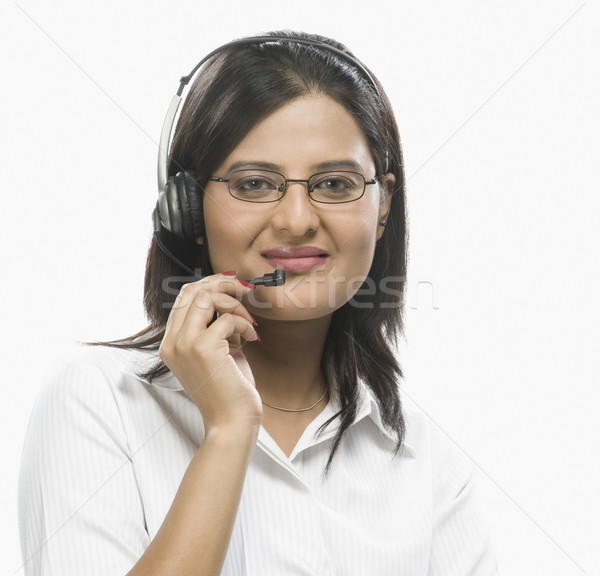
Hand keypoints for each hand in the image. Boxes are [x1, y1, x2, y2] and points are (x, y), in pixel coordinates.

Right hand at [159, 272, 261, 432]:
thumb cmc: (229, 390)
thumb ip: (217, 325)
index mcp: (171, 343)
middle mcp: (172, 342)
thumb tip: (229, 296)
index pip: (184, 297)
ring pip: (206, 297)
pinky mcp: (202, 348)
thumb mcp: (219, 351)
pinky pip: (227, 318)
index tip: (234, 283)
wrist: (231, 422)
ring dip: (235, 303)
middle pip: (192, 290)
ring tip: (250, 321)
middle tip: (246, 289)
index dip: (210, 283)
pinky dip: (245, 323)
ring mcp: (184, 344)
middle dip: (223, 283)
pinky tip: (253, 337)